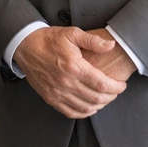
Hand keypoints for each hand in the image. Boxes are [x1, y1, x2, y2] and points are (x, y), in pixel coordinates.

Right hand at [13, 27, 127, 118]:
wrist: (26, 46)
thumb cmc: (49, 39)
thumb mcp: (72, 34)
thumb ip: (93, 41)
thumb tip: (111, 45)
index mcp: (74, 66)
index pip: (102, 84)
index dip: (116, 87)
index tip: (121, 85)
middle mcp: (66, 82)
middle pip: (96, 98)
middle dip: (111, 97)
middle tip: (115, 91)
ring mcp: (57, 92)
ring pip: (85, 108)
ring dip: (99, 105)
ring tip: (105, 98)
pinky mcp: (50, 98)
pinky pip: (71, 112)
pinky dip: (84, 112)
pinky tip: (90, 107)